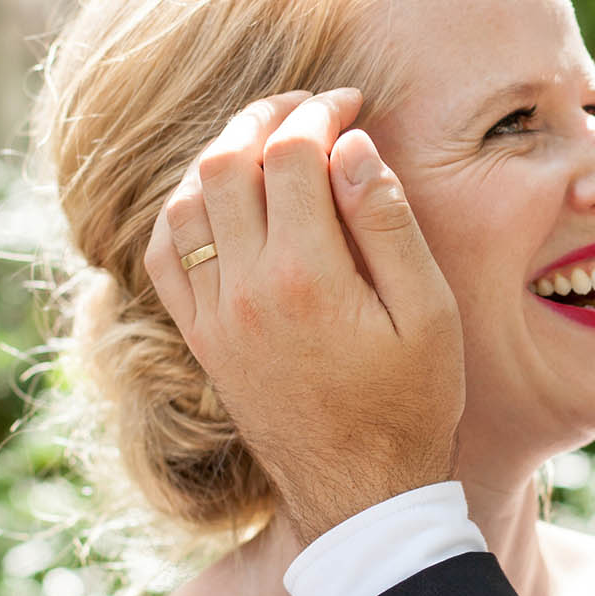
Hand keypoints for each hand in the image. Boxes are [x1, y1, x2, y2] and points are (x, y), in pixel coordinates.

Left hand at [146, 89, 463, 544]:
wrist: (360, 493)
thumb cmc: (412, 403)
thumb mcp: (428, 312)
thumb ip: (388, 224)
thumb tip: (352, 146)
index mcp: (307, 276)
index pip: (290, 154)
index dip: (319, 112)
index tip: (350, 102)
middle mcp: (245, 290)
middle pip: (227, 162)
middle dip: (265, 116)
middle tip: (306, 106)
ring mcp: (213, 315)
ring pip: (187, 199)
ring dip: (222, 155)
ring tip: (266, 142)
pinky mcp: (200, 337)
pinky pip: (166, 252)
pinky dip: (185, 208)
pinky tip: (221, 198)